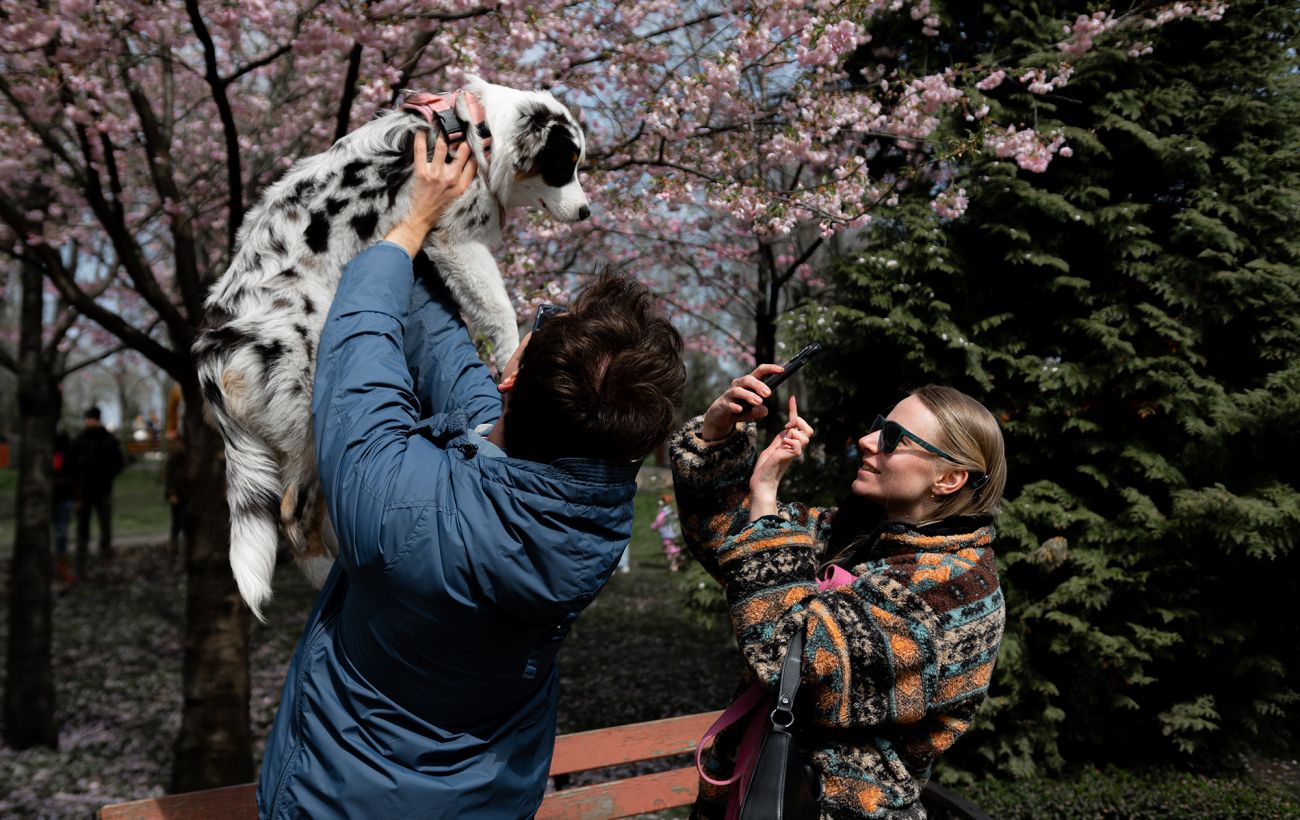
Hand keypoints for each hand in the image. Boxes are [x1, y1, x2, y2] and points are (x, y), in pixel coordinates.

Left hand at [384, 130, 476, 256]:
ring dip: (443, 135)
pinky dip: (420, 140)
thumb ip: (463, 183)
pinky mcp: (422, 173)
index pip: (472, 164)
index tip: (473, 142)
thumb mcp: (457, 199)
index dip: (474, 152)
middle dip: (461, 139)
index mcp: (461, 186)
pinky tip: (421, 132)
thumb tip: (469, 167)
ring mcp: (436, 175)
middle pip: (461, 152)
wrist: (421, 219)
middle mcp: (451, 179)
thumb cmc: (438, 209)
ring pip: (442, 148)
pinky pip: (421, 152)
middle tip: (459, 129)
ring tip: (442, 126)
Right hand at [700, 363, 784, 440]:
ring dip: (749, 395)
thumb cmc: (739, 409)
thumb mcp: (752, 411)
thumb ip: (759, 410)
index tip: (782, 370)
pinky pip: (729, 404)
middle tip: (768, 394)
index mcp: (748, 383)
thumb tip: (765, 410)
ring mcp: (729, 395)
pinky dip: (735, 406)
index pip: (760, 371)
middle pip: (748, 379)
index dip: (770, 369)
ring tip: (759, 402)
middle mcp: (738, 385)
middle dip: (759, 385)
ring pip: (738, 390)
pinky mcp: (723, 405)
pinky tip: (740, 410)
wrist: (720, 417)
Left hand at [748, 396, 813, 520]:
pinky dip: (791, 442)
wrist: (761, 481)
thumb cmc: (765, 466)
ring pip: (805, 436)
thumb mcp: (773, 446)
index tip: (791, 397)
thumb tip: (788, 427)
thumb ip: (782, 437)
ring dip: (794, 433)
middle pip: (809, 429)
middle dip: (799, 422)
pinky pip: (798, 445)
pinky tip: (783, 446)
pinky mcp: (790, 457)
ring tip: (783, 439)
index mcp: (791, 442)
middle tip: (786, 426)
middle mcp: (795, 447)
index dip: (794, 409)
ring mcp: (794, 452)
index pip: (797, 423)